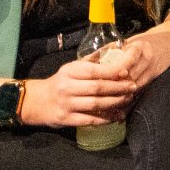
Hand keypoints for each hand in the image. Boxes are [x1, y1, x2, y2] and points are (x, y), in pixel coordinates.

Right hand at [19, 57, 134, 128]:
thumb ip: (90, 61)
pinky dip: (106, 118)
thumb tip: (113, 49)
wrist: (36, 101)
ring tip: (128, 99)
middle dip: (118, 88)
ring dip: (115, 102)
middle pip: (97, 88)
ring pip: (96, 104)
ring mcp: (66, 104)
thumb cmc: (60, 82)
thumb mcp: (70, 68)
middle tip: (133, 87)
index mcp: (69, 71)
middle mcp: (67, 87)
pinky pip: (90, 120)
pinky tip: (117, 115)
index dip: (111, 72)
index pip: (93, 71)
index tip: (126, 73)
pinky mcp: (67, 119)